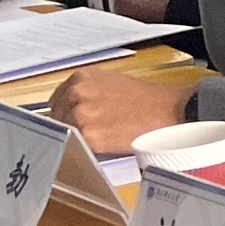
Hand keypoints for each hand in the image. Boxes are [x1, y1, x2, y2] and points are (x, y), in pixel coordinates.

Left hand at [48, 63, 181, 154]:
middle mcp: (76, 94)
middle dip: (70, 124)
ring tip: (101, 136)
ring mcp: (80, 115)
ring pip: (65, 132)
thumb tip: (72, 107)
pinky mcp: (88, 136)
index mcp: (81, 78)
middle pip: (57, 116)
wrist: (167, 110)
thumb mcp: (110, 82)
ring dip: (78, 136)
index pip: (57, 99)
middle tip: (92, 129)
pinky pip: (77, 145)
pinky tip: (103, 144)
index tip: (74, 118)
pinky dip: (87, 147)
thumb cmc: (144, 98)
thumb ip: (88, 91)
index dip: (66, 111)